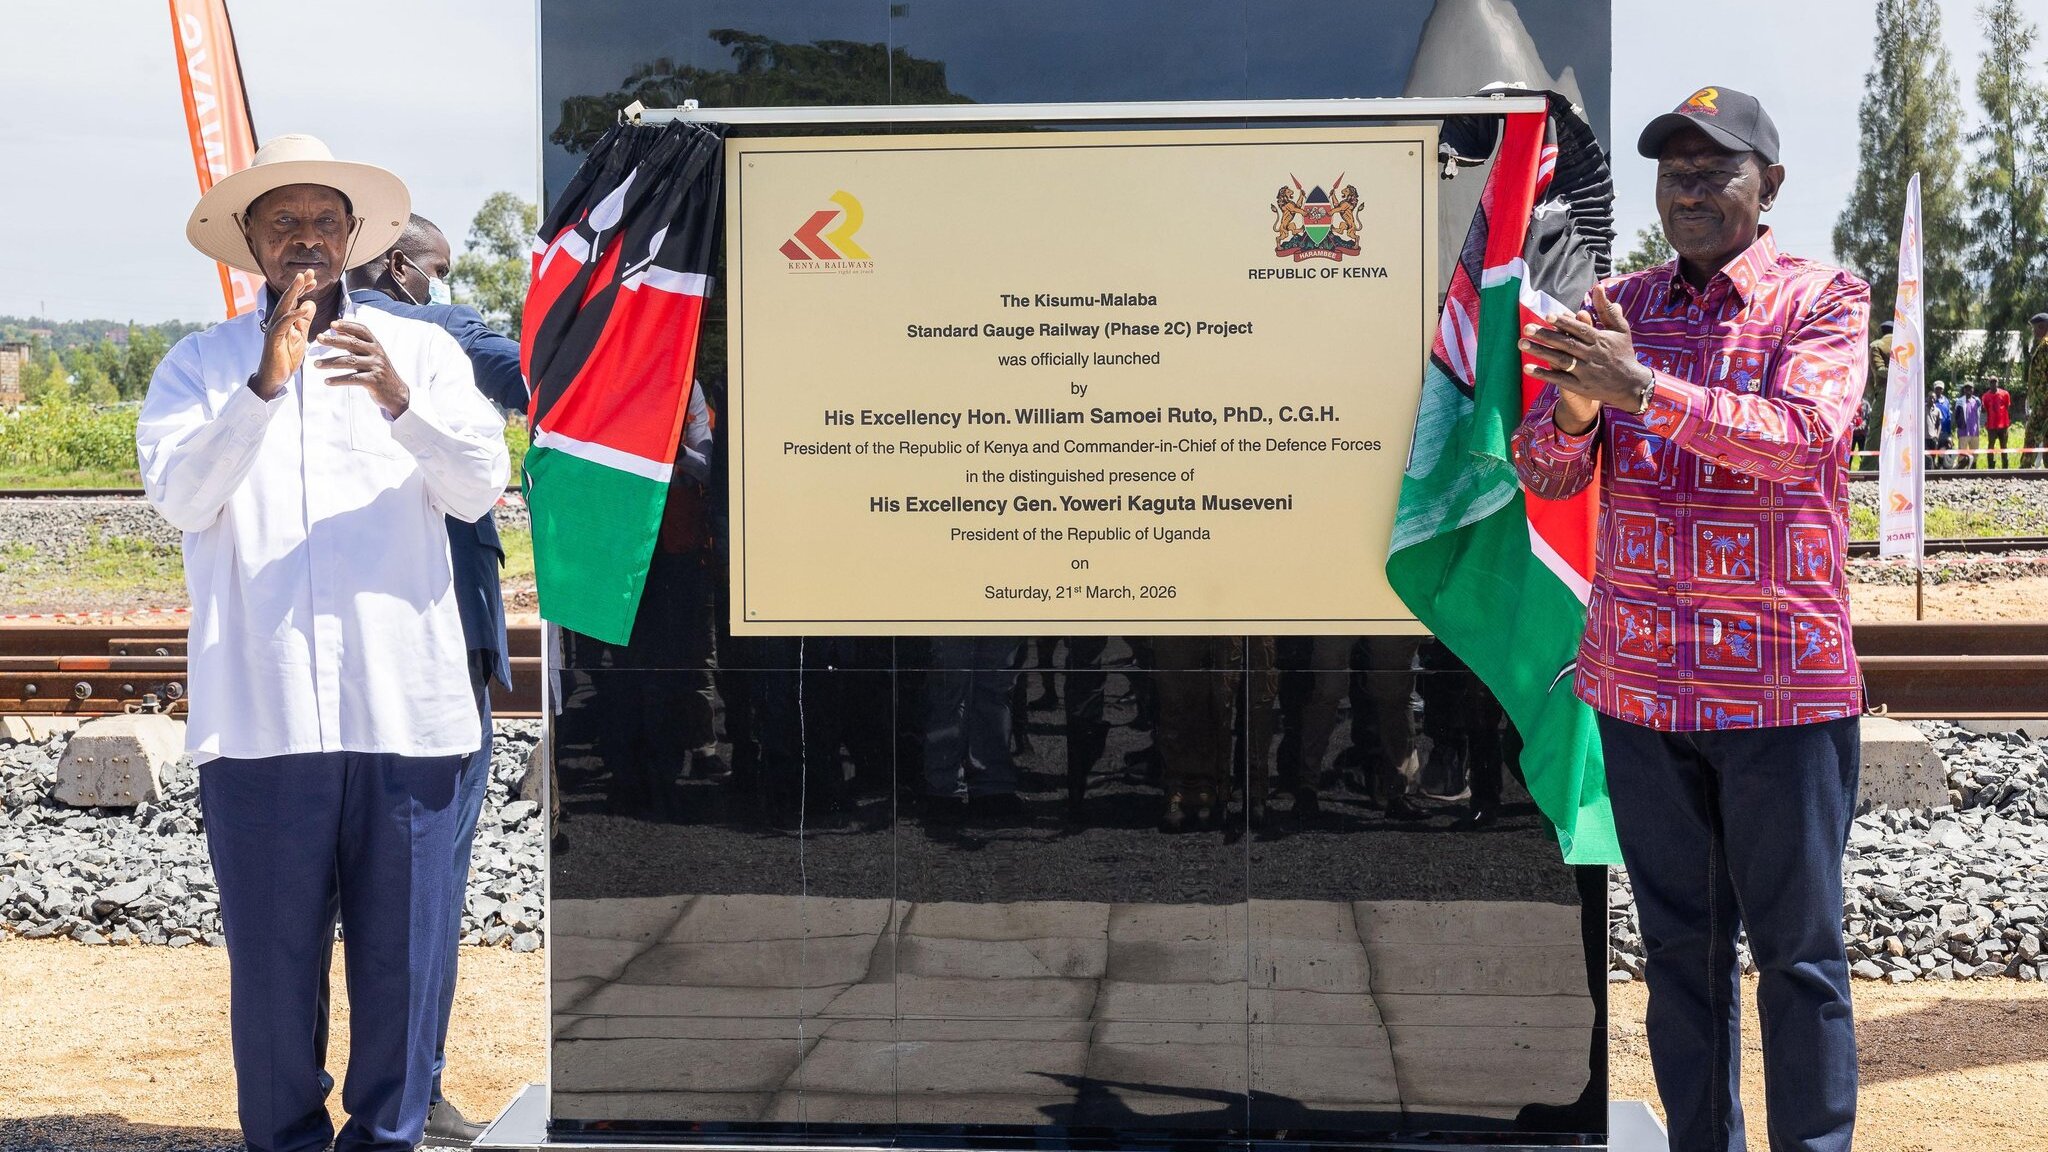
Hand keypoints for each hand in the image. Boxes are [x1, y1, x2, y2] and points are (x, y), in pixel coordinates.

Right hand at [253, 270, 316, 397]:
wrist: (274, 378)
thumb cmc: (285, 357)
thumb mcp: (300, 336)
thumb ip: (304, 321)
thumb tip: (310, 303)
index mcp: (285, 320)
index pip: (294, 300)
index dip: (303, 289)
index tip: (314, 279)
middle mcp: (278, 321)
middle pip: (288, 298)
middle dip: (298, 284)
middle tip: (308, 271)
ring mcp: (274, 329)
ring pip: (283, 307)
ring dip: (293, 293)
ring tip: (302, 280)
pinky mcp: (273, 339)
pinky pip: (283, 324)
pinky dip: (292, 315)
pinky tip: (302, 308)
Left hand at [317, 319, 410, 417]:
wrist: (395, 393)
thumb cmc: (378, 371)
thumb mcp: (371, 355)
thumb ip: (357, 343)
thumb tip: (338, 330)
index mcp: (376, 345)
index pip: (362, 330)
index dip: (348, 326)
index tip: (332, 324)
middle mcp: (377, 354)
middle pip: (352, 343)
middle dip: (334, 340)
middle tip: (318, 338)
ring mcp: (375, 367)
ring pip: (349, 362)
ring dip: (330, 363)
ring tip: (316, 364)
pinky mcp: (373, 381)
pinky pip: (352, 378)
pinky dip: (338, 380)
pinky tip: (327, 381)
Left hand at [1520, 282, 1652, 427]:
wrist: (1632, 385)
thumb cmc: (1623, 352)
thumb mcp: (1620, 329)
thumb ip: (1606, 309)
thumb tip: (1598, 286)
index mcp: (1600, 340)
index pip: (1580, 330)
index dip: (1564, 323)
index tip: (1548, 315)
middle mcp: (1592, 355)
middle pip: (1566, 344)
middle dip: (1546, 336)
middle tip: (1526, 328)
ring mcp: (1586, 372)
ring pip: (1560, 360)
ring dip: (1540, 352)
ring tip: (1521, 344)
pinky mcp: (1581, 387)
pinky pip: (1560, 380)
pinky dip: (1544, 374)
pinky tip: (1527, 368)